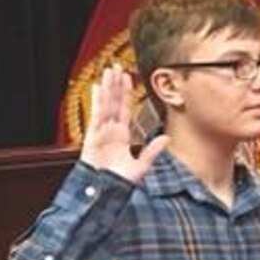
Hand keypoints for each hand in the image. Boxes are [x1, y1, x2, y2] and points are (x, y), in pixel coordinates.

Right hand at [80, 64, 166, 182]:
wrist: (103, 194)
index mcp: (121, 136)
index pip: (124, 109)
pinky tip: (98, 88)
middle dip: (115, 84)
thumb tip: (167, 138)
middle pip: (114, 102)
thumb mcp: (140, 166)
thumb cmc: (117, 182)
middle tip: (117, 66)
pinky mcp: (92, 137)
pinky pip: (96, 116)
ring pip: (105, 104)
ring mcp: (100, 133)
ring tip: (109, 70)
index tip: (128, 77)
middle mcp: (110, 131)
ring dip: (108, 87)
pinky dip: (97, 102)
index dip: (126, 93)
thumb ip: (152, 151)